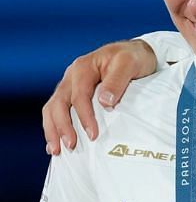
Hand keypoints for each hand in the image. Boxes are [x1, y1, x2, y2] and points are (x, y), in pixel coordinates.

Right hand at [42, 39, 157, 153]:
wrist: (136, 52)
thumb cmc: (133, 57)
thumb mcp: (129, 63)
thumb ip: (117, 81)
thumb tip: (105, 102)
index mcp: (84, 68)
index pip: (79, 96)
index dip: (84, 116)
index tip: (93, 134)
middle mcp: (72, 76)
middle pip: (59, 103)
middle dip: (62, 127)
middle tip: (71, 145)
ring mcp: (71, 84)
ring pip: (53, 108)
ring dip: (53, 129)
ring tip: (56, 149)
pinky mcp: (73, 93)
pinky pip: (57, 109)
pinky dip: (54, 126)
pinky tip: (56, 142)